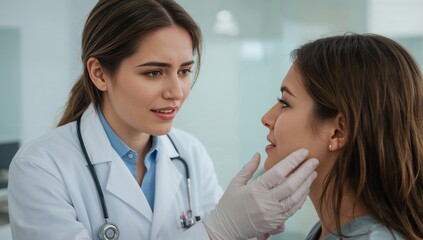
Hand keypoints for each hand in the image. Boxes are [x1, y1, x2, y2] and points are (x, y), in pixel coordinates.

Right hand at [203, 149, 317, 239]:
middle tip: (314, 161)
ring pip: (296, 198)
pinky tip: (305, 189)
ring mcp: (273, 214)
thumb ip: (248, 168)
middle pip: (291, 185)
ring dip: (306, 185)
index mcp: (255, 190)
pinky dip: (301, 198)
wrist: (226, 228)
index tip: (302, 152)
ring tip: (312, 173)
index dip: (292, 161)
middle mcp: (266, 202)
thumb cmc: (229, 205)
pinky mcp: (276, 222)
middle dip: (305, 171)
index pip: (278, 172)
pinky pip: (293, 209)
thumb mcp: (235, 183)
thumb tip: (258, 154)